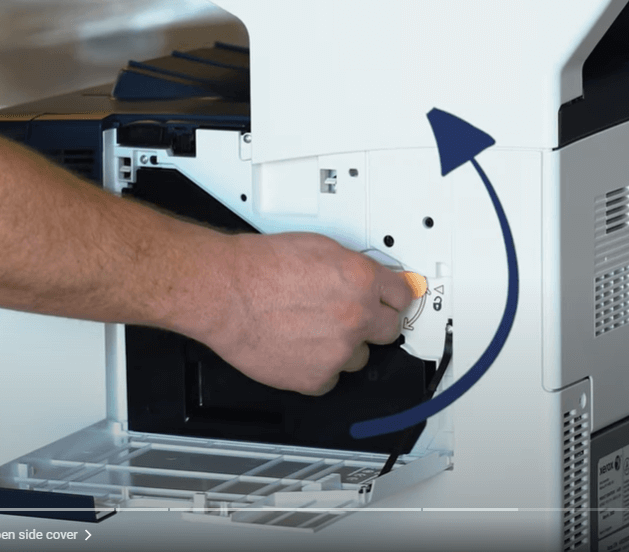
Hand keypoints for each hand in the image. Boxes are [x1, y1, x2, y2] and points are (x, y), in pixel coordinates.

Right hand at [196, 232, 417, 395]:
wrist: (225, 292)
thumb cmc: (259, 266)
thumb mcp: (318, 248)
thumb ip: (351, 268)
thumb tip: (367, 279)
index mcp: (361, 280)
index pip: (403, 296)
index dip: (393, 299)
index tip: (390, 303)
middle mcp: (356, 316)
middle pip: (390, 331)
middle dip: (372, 324)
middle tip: (350, 318)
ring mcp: (339, 350)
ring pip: (359, 358)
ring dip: (342, 348)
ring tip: (311, 332)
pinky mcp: (317, 377)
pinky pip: (331, 379)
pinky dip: (317, 369)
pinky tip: (299, 350)